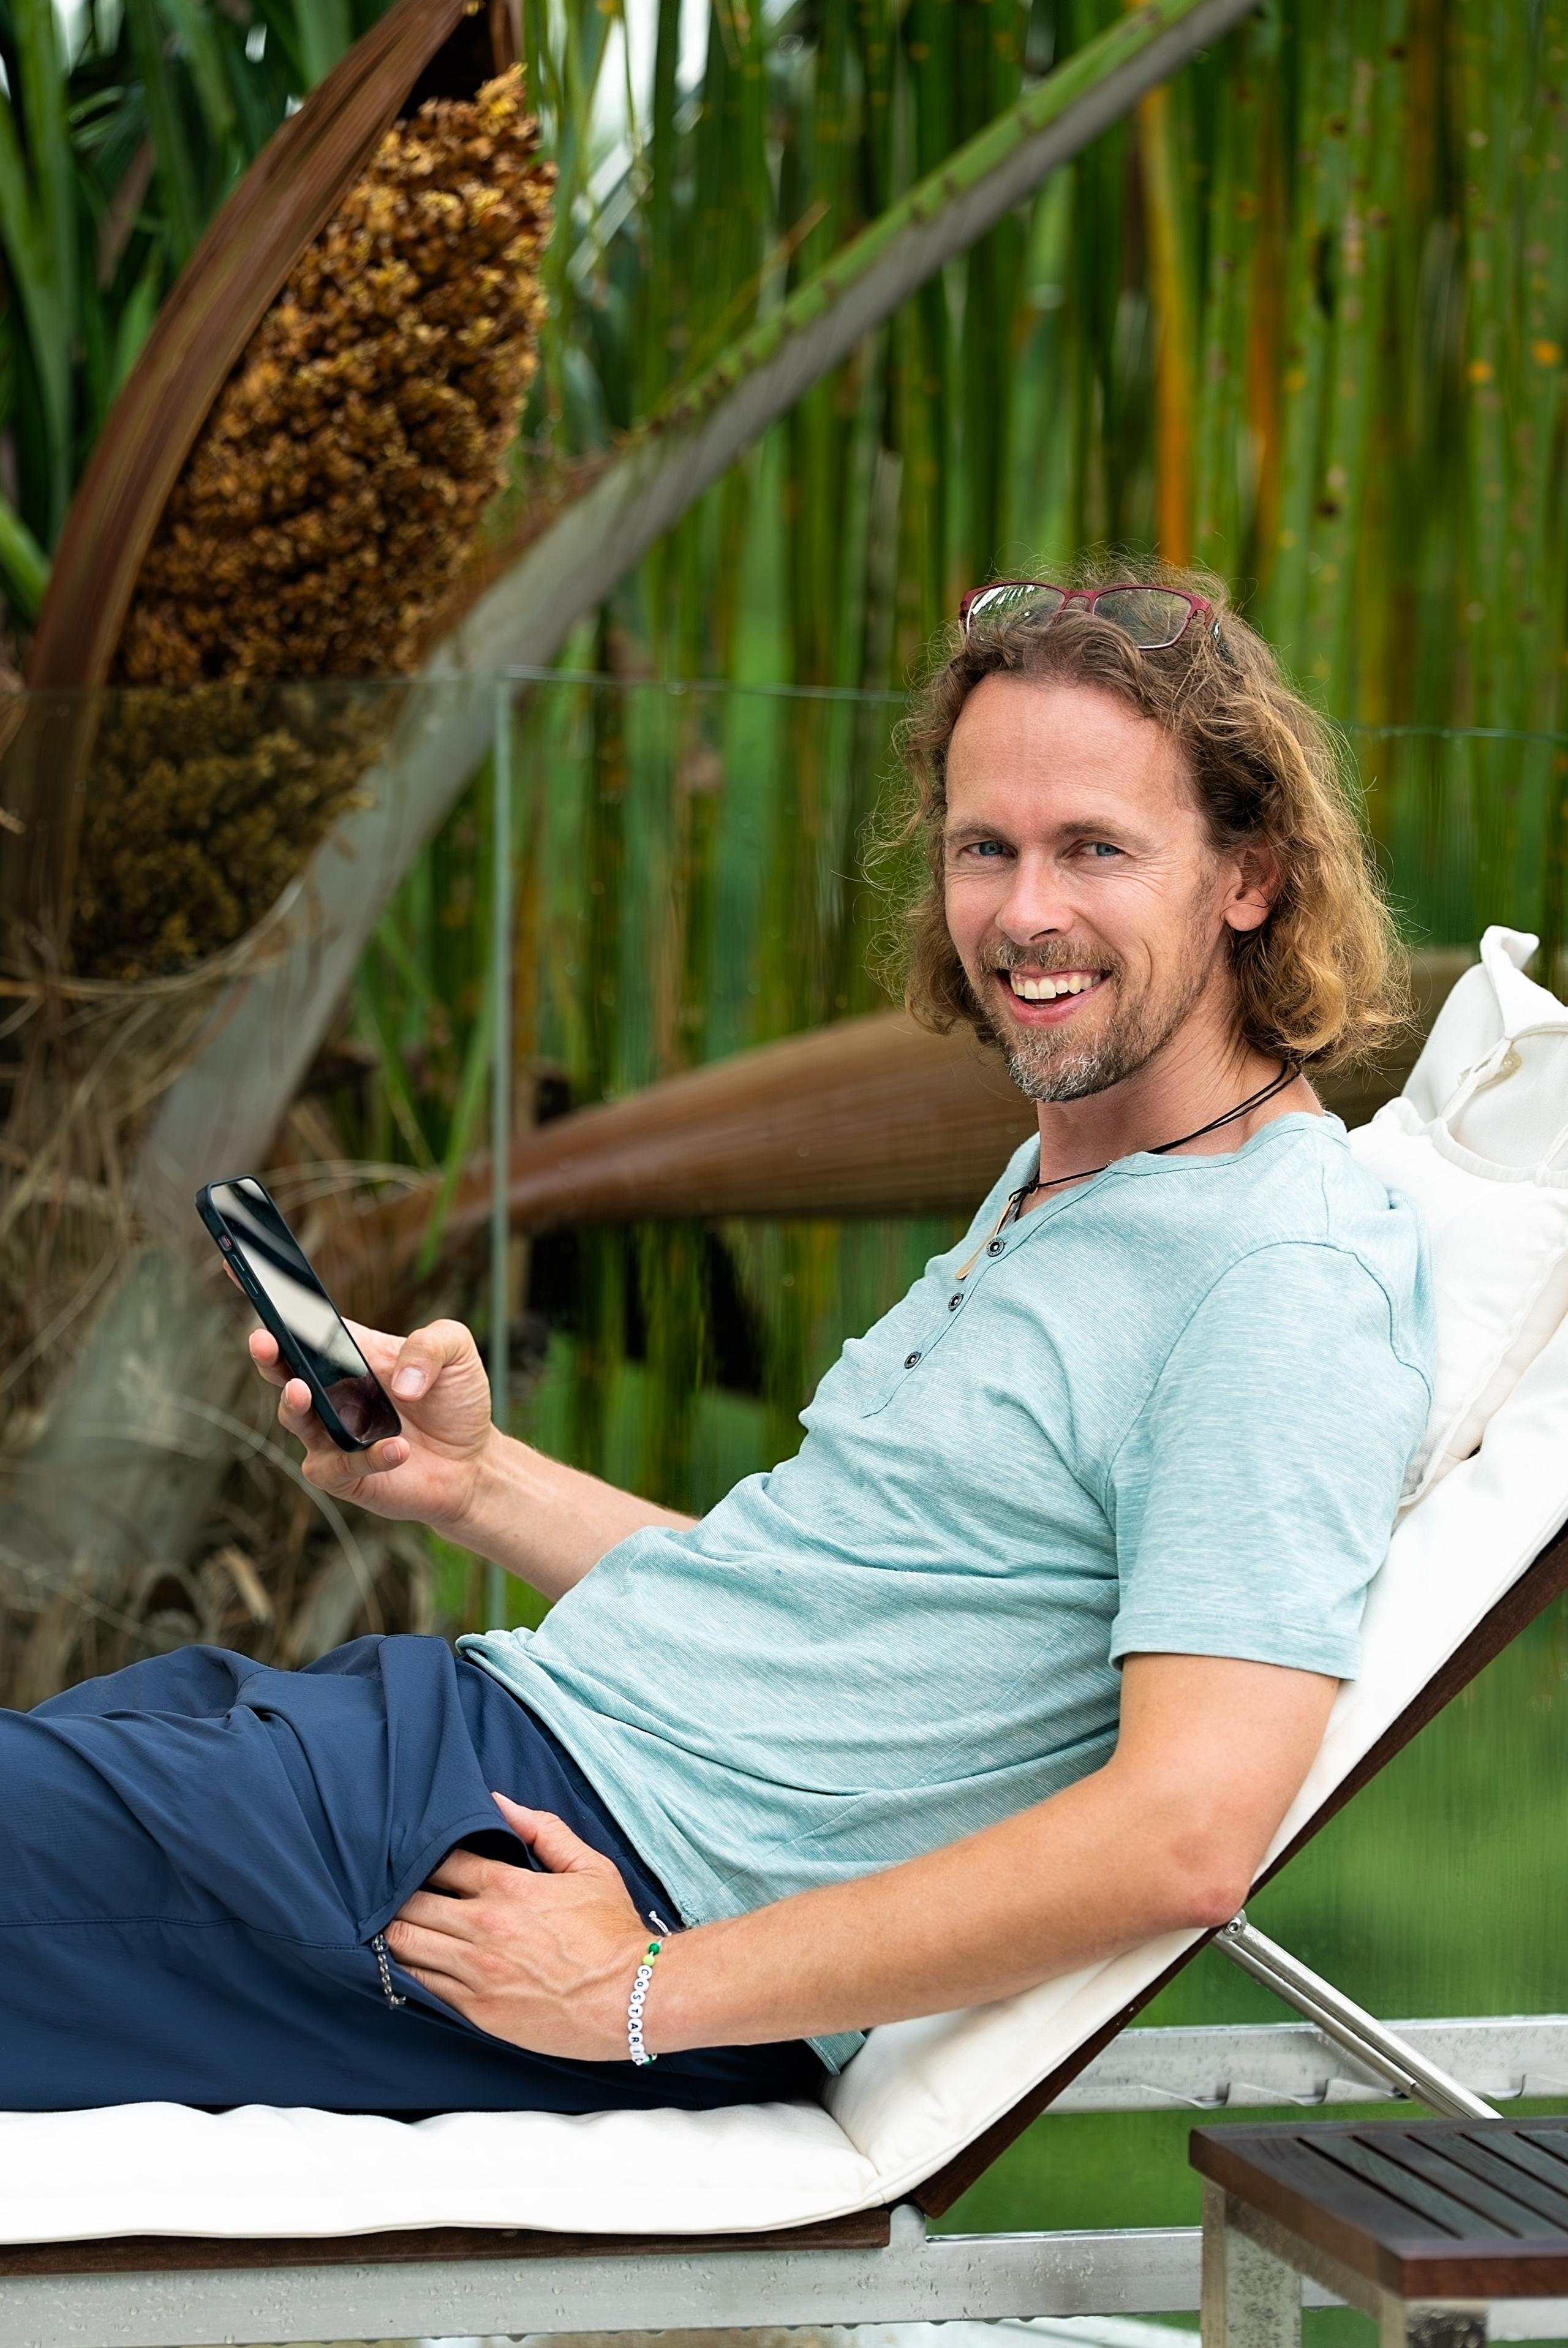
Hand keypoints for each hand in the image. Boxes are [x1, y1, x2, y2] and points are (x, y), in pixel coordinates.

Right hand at [249, 1316, 496, 1538]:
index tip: (240, 1269)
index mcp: (349, 1352)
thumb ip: (431, 1344)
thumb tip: (400, 1382)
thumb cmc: (455, 1400)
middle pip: (283, 1368)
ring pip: (294, 1417)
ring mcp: (331, 1432)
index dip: (272, 1299)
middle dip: (267, 1354)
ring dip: (294, 1404)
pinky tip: (395, 1448)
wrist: (473, 1462)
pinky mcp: (344, 1472)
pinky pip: (337, 1465)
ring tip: (303, 1390)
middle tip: (263, 1340)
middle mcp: (331, 1390)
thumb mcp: (456, 1350)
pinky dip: (365, 1456)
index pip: (304, 1322)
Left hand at [385, 1796, 653, 2059]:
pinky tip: (405, 1961)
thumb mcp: (589, 1867)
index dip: (420, 1858)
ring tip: (389, 1925)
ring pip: (405, 1945)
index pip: (438, 1862)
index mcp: (508, 1885)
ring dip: (393, 1931)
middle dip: (397, 1896)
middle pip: (410, 1903)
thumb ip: (542, 1829)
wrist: (631, 1998)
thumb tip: (499, 1802)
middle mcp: (484, 1925)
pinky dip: (407, 1969)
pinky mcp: (477, 2010)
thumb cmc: (612, 1931)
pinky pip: (421, 1986)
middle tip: (391, 1893)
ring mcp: (477, 1971)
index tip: (414, 1861)